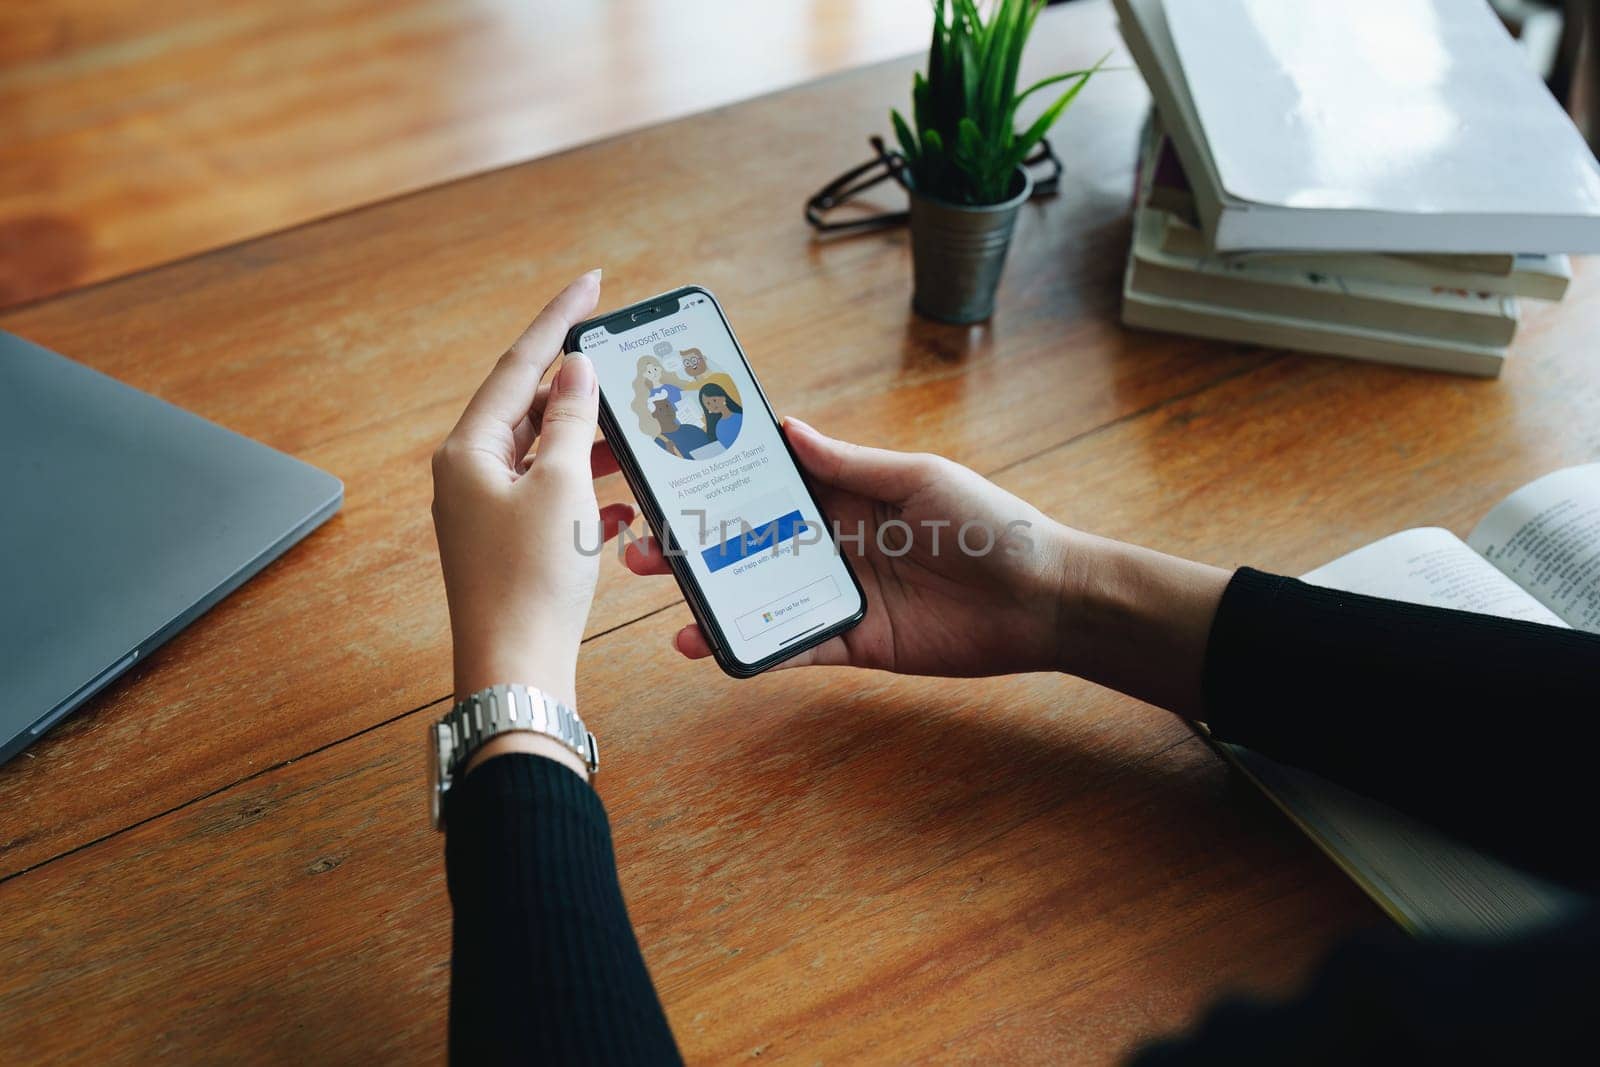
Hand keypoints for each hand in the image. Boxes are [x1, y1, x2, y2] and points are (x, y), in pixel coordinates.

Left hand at [431, 271, 632, 777]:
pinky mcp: (510, 545)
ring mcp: (487, 511)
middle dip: (577, 384)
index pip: (519, 364)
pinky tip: (622, 502)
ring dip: (588, 440)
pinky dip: (587, 491)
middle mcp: (469, 474)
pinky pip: (551, 498)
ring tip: (633, 428)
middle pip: (527, 406)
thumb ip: (570, 420)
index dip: (559, 319)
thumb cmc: (531, 581)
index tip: (592, 282)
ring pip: (543, 454)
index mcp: (469, 450)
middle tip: (621, 354)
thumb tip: (574, 369)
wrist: (516, 669)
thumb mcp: (561, 485)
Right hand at [624, 417, 1075, 677]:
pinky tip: (704, 643)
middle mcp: (832, 542)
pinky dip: (747, 647)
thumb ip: (850, 465)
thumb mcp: (920, 480)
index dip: (721, 477)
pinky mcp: (851, 641)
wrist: (1044, 600)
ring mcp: (837, 593)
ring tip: (654, 590)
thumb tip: (786, 429)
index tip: (668, 467)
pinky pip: (788, 644)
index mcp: (847, 495)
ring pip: (755, 592)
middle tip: (636, 537)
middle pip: (747, 540)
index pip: (769, 483)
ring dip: (704, 591)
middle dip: (691, 539)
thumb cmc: (992, 525)